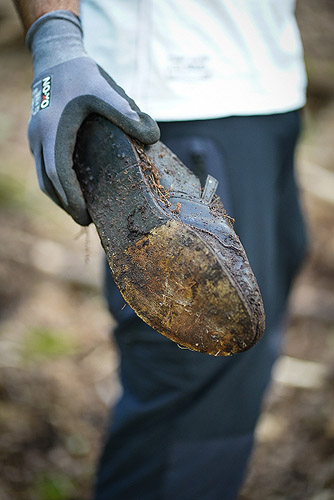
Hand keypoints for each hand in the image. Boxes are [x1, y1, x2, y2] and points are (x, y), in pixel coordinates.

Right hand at [27, 10, 159, 224]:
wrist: (55, 55)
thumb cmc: (80, 73)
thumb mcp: (105, 89)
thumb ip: (128, 112)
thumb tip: (153, 136)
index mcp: (54, 130)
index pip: (59, 174)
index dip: (71, 198)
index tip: (85, 216)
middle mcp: (39, 137)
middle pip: (48, 182)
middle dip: (66, 204)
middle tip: (84, 220)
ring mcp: (35, 136)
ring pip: (42, 176)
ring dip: (59, 195)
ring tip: (78, 209)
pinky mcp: (38, 134)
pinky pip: (43, 166)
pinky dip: (55, 182)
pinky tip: (72, 186)